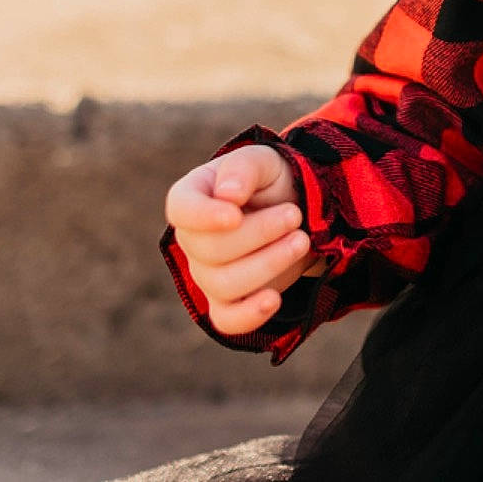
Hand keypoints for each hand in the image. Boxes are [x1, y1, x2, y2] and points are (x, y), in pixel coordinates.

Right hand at [164, 144, 325, 335]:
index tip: (235, 214)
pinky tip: (273, 300)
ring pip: (224, 284)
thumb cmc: (269, 181)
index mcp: (192, 197)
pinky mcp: (228, 301)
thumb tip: (228, 195)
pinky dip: (249, 315)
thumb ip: (244, 168)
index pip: (181, 210)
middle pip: (210, 250)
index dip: (203, 216)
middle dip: (259, 234)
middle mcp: (192, 240)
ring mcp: (207, 274)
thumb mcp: (263, 161)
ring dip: (268, 264)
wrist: (294, 210)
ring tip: (301, 241)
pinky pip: (227, 320)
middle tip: (295, 215)